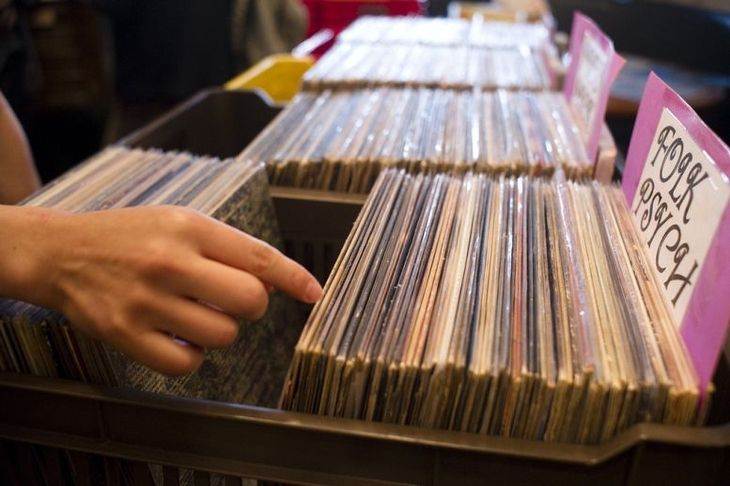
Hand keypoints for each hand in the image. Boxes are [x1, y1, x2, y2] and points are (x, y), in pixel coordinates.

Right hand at [0, 205, 322, 375]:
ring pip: (223, 335)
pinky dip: (192, 355)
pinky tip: (177, 335)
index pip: (259, 257)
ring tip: (195, 313)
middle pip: (251, 300)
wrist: (61, 253)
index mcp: (190, 227)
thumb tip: (280, 279)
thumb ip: (228, 247)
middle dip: (252, 304)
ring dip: (220, 329)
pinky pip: (187, 363)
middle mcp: (170, 262)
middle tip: (229, 297)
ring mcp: (146, 301)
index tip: (315, 293)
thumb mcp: (180, 222)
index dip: (295, 278)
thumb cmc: (131, 236)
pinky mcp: (125, 335)